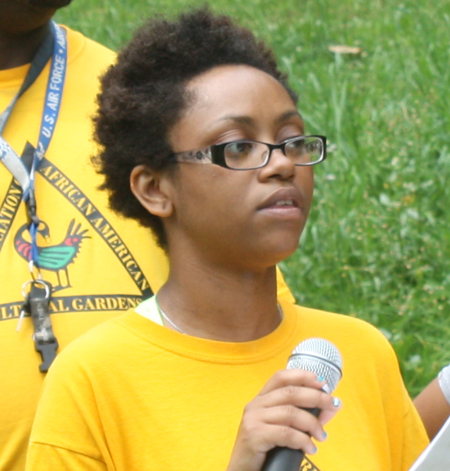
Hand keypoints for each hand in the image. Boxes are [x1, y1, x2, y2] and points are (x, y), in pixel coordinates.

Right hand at [226, 369, 341, 470]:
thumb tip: (331, 407)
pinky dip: (303, 440)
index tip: (322, 382)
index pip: (281, 377)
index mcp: (261, 399)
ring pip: (290, 412)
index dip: (302, 376)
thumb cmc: (265, 451)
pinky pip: (285, 433)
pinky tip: (310, 448)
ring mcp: (253, 418)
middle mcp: (255, 405)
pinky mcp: (254, 435)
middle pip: (290, 392)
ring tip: (321, 436)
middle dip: (316, 397)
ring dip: (312, 423)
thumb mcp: (286, 429)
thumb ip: (307, 416)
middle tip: (332, 405)